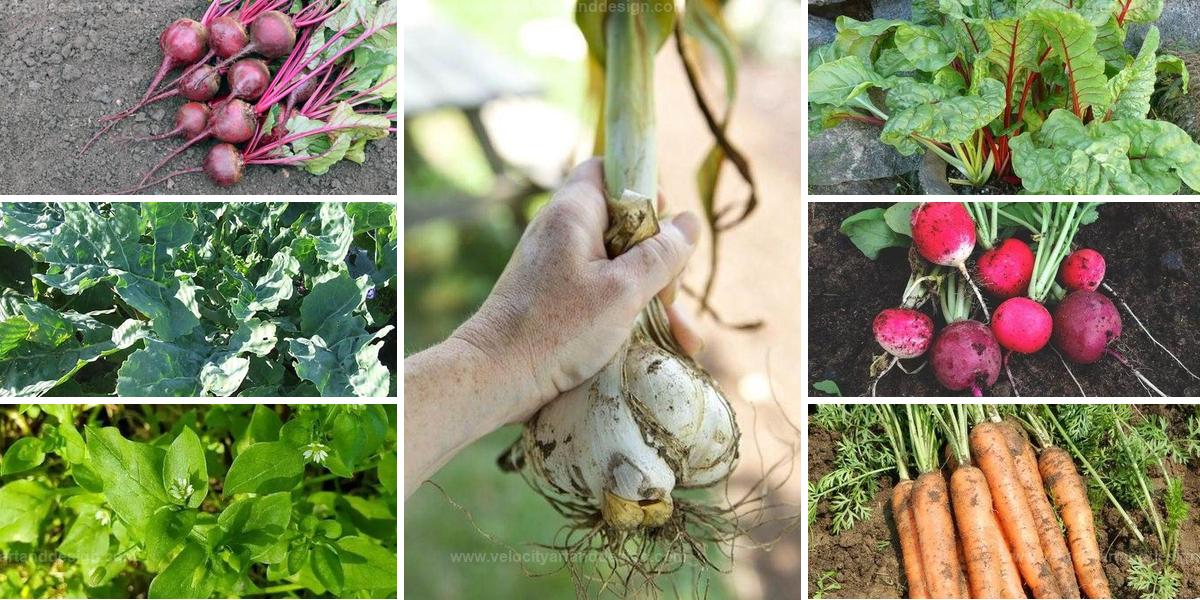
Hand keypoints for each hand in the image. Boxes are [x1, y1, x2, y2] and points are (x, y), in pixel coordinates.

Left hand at [452, 158, 702, 422]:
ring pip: (620, 264)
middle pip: (624, 223)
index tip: (664, 229)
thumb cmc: (557, 330)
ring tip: (684, 338)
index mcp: (573, 213)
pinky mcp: (558, 298)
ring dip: (654, 295)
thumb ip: (661, 254)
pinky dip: (631, 312)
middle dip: (660, 259)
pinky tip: (664, 344)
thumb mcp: (623, 291)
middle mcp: (563, 232)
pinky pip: (604, 291)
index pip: (609, 170)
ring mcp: (560, 266)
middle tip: (671, 296)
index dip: (643, 190)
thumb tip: (690, 222)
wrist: (495, 376)